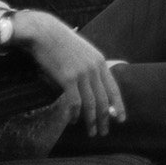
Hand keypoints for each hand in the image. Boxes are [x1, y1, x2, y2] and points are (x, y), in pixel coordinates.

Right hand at [11, 11, 125, 136]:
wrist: (44, 32)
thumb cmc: (60, 42)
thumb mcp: (83, 51)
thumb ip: (90, 67)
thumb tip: (94, 86)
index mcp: (100, 62)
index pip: (114, 88)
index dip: (119, 106)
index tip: (121, 119)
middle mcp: (94, 68)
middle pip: (104, 99)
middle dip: (105, 118)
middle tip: (104, 132)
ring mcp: (82, 73)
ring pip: (91, 104)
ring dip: (92, 121)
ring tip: (92, 132)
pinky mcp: (68, 78)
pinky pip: (75, 102)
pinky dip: (75, 114)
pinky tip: (74, 121)